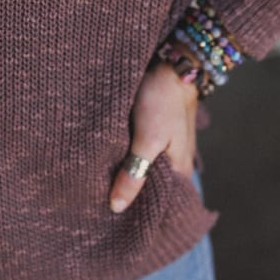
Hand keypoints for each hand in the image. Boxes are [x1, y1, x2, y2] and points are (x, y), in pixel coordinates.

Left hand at [109, 59, 198, 212]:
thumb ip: (134, 174)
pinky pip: (141, 152)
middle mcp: (177, 163)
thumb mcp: (148, 139)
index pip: (159, 203)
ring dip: (126, 172)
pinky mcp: (156, 131)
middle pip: (150, 187)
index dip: (136, 209)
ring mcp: (167, 146)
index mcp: (181, 171)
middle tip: (98, 200)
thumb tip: (117, 207)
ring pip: (144, 168)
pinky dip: (127, 156)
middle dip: (128, 191)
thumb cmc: (163, 101)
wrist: (172, 63)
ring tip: (99, 182)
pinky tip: (109, 158)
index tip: (109, 216)